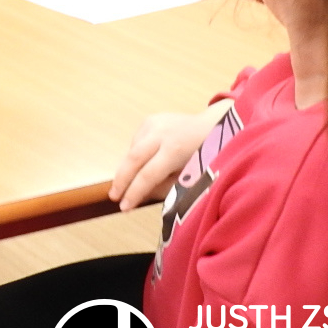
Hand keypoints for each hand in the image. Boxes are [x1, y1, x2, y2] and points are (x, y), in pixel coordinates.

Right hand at [109, 104, 228, 211]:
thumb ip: (166, 187)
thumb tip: (140, 195)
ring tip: (131, 182)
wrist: (215, 126)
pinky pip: (137, 142)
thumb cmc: (208, 157)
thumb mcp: (191, 177)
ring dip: (129, 168)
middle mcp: (161, 133)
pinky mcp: (150, 120)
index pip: (148, 175)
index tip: (124, 207)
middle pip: (133, 158)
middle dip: (121, 179)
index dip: (134, 193)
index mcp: (175, 149)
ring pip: (133, 150)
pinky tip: (144, 163)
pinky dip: (136, 155)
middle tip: (113, 196)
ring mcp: (154, 123)